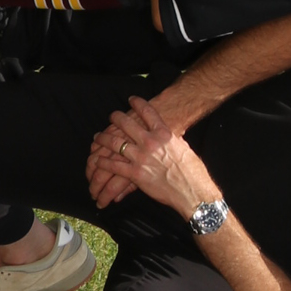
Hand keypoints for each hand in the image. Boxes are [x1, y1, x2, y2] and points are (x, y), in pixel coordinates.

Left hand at [86, 95, 220, 218]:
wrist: (191, 190)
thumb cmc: (192, 171)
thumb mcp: (183, 148)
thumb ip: (172, 141)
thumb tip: (170, 137)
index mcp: (164, 133)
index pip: (148, 112)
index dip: (138, 104)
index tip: (131, 99)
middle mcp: (151, 142)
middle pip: (127, 124)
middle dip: (116, 118)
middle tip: (111, 116)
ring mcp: (141, 157)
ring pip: (116, 143)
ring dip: (104, 139)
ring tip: (98, 137)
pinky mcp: (135, 174)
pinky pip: (114, 165)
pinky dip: (104, 162)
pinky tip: (98, 160)